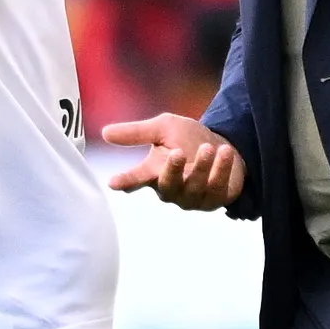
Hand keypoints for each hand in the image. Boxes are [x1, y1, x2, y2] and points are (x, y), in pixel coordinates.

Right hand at [102, 112, 243, 208]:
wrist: (223, 145)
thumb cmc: (188, 139)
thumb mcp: (163, 128)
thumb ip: (137, 133)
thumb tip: (105, 132)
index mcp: (153, 173)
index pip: (136, 178)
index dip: (126, 181)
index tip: (114, 183)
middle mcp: (171, 189)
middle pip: (167, 185)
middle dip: (173, 171)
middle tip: (178, 153)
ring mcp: (193, 198)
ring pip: (194, 188)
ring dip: (202, 167)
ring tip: (208, 148)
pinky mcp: (215, 200)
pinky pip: (217, 189)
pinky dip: (221, 170)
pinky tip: (224, 153)